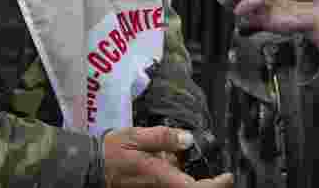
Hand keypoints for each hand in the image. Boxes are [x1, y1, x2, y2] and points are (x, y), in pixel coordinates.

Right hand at [102, 126, 232, 187]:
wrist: (91, 167)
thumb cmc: (112, 152)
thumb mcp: (135, 136)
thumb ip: (163, 137)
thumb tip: (187, 139)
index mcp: (160, 176)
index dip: (217, 186)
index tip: (227, 176)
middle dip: (203, 178)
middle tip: (202, 160)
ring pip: (180, 185)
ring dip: (184, 174)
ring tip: (171, 154)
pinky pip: (169, 184)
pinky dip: (174, 175)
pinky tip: (163, 160)